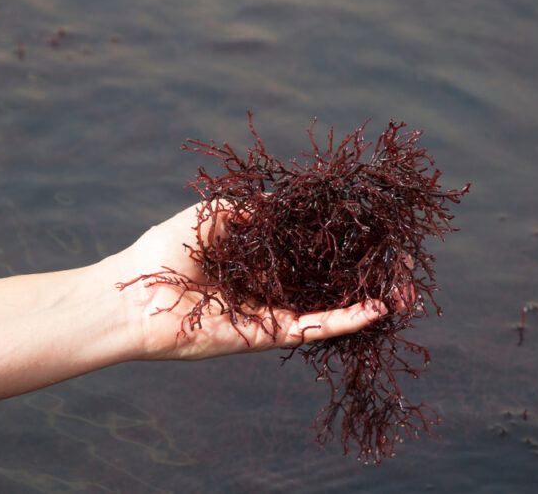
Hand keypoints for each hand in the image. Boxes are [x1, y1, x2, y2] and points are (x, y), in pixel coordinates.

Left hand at [108, 202, 386, 360]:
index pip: (310, 252)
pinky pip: (312, 327)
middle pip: (327, 282)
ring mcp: (270, 313)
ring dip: (366, 302)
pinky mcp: (266, 335)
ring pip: (328, 307)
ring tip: (405, 292)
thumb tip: (289, 202)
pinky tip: (376, 309)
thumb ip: (254, 208)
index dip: (342, 245)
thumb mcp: (215, 214)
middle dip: (365, 275)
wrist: (131, 296)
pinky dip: (344, 320)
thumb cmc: (165, 251)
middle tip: (401, 267)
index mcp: (257, 261)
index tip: (372, 233)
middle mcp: (269, 288)